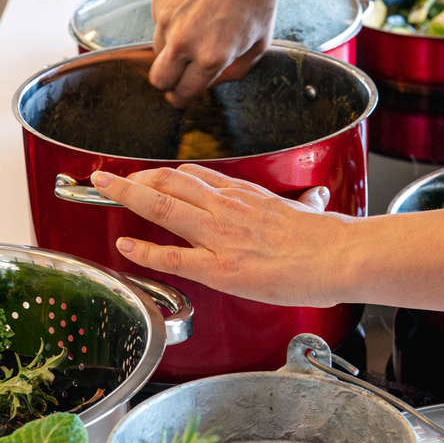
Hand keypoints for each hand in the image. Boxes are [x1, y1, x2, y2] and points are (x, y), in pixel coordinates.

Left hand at [91, 165, 350, 306]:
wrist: (340, 256)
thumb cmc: (330, 240)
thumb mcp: (311, 210)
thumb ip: (304, 203)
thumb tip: (315, 198)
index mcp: (247, 195)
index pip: (197, 176)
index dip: (167, 176)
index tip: (150, 176)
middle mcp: (227, 208)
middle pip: (170, 182)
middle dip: (135, 178)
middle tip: (109, 177)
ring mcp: (220, 235)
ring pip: (163, 206)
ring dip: (127, 195)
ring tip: (103, 189)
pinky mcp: (219, 266)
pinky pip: (171, 255)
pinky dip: (143, 250)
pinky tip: (125, 246)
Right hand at [149, 0, 284, 106]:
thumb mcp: (258, 44)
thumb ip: (235, 71)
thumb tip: (213, 81)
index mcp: (211, 57)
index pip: (184, 92)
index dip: (182, 97)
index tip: (181, 95)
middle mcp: (185, 40)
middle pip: (159, 79)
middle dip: (167, 83)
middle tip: (177, 76)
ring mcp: (168, 17)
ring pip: (157, 49)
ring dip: (171, 48)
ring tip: (194, 30)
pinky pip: (159, 20)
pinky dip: (171, 19)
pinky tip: (193, 4)